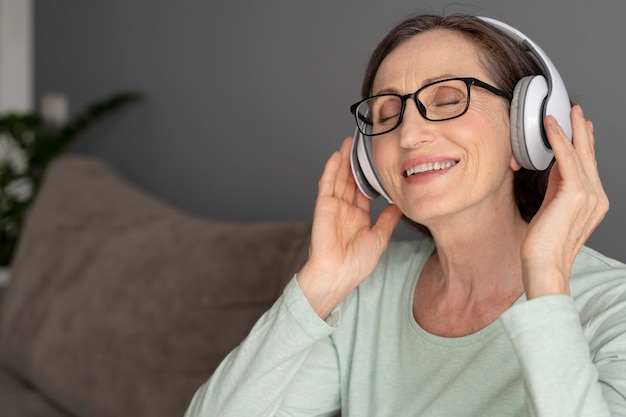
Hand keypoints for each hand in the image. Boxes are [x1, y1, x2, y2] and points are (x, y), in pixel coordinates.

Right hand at [297, 137, 401, 317]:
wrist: (337, 274)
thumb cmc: (355, 264)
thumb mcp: (379, 239)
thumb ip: (388, 220)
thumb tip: (399, 205)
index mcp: (358, 218)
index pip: (364, 192)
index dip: (369, 177)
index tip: (377, 162)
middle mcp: (345, 210)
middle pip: (350, 181)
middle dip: (355, 163)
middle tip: (362, 144)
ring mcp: (333, 207)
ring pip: (339, 178)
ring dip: (343, 160)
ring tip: (349, 142)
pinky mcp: (323, 206)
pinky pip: (327, 184)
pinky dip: (331, 169)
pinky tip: (336, 155)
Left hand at [521, 105, 608, 298]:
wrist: (544, 264)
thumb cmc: (543, 243)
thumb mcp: (553, 207)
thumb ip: (558, 187)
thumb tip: (554, 166)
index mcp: (593, 202)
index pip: (589, 166)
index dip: (584, 144)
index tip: (581, 127)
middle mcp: (596, 197)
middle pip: (589, 156)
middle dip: (582, 131)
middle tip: (576, 111)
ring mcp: (590, 195)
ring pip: (580, 154)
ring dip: (570, 130)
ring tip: (564, 113)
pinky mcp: (575, 194)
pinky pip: (567, 160)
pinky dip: (558, 141)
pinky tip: (551, 128)